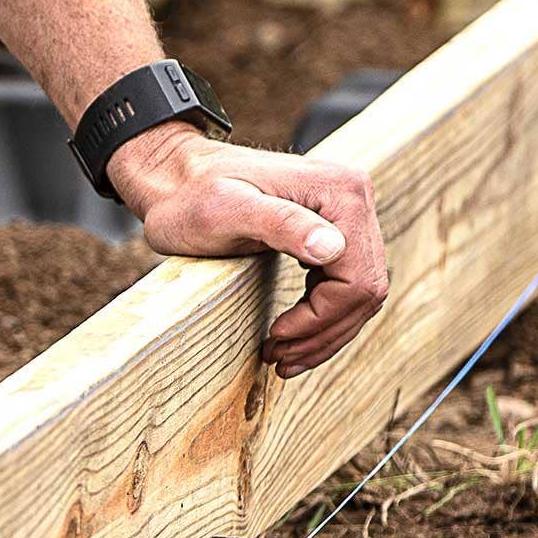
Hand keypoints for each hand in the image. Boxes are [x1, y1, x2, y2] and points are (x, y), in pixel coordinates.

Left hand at [110, 124, 388, 374]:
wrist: (174, 178)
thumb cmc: (190, 196)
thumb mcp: (226, 210)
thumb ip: (280, 223)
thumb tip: (332, 248)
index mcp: (341, 192)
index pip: (356, 279)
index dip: (320, 318)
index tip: (277, 335)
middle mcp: (354, 198)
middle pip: (364, 290)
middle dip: (323, 332)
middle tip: (278, 359)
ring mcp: (346, 214)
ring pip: (358, 293)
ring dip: (323, 333)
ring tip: (282, 357)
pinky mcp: (330, 229)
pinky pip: (343, 285)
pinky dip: (321, 317)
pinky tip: (292, 336)